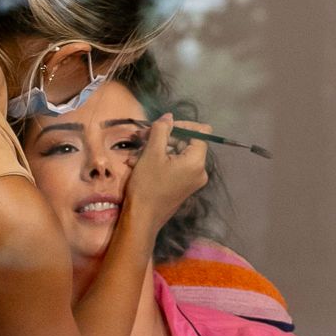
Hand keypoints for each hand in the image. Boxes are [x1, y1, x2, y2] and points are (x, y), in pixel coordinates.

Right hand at [123, 114, 207, 233]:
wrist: (142, 219)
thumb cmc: (147, 185)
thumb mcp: (152, 153)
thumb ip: (162, 130)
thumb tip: (169, 117)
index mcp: (197, 161)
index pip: (200, 132)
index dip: (182, 125)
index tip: (162, 126)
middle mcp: (200, 171)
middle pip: (186, 143)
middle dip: (163, 137)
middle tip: (141, 137)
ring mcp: (192, 180)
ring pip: (176, 154)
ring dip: (156, 149)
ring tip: (135, 153)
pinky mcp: (183, 186)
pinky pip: (174, 166)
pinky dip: (158, 161)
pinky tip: (138, 162)